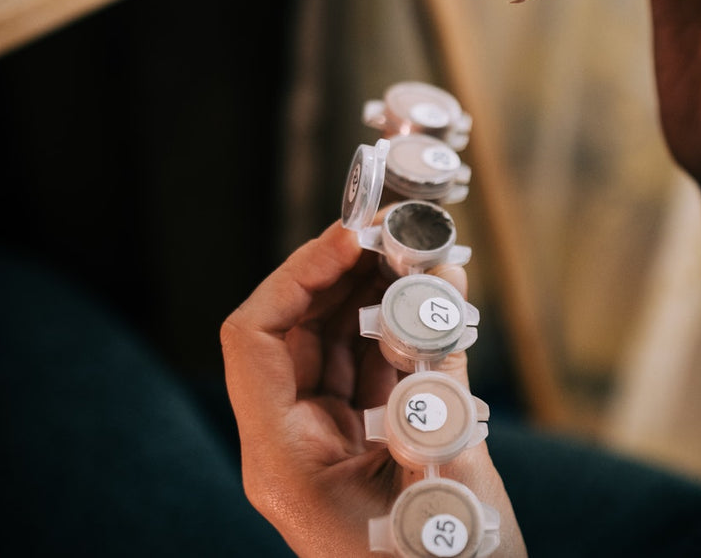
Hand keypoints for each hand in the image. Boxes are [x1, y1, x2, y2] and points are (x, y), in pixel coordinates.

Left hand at [221, 218, 524, 555]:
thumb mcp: (445, 475)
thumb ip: (439, 379)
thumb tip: (441, 285)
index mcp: (284, 459)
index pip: (255, 338)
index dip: (299, 274)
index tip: (354, 235)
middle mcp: (297, 442)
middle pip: (298, 329)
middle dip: (344, 270)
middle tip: (394, 226)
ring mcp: (334, 441)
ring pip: (339, 340)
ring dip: (377, 290)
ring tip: (420, 247)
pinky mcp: (372, 440)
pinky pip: (376, 366)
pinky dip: (404, 325)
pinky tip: (436, 291)